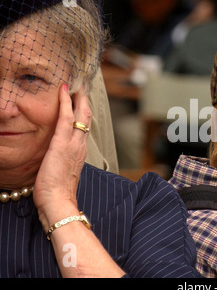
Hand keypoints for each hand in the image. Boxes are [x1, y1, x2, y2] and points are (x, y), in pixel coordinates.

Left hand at [34, 85, 91, 229]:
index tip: (81, 104)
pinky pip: (66, 117)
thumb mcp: (62, 176)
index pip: (84, 130)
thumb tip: (57, 162)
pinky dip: (65, 102)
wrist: (59, 203)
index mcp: (80, 154)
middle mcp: (81, 146)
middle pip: (87, 119)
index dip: (83, 115)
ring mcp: (74, 144)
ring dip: (78, 98)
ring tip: (74, 86)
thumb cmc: (59, 194)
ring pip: (80, 115)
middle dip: (84, 102)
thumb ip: (63, 165)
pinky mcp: (62, 143)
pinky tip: (63, 91)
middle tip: (81, 89)